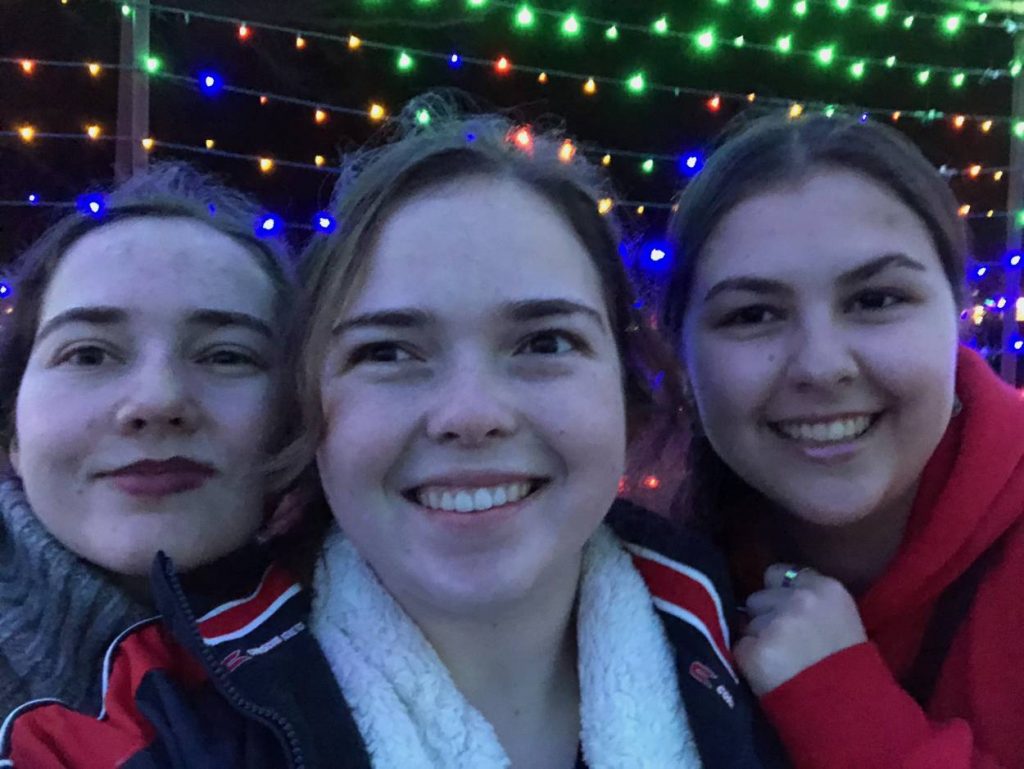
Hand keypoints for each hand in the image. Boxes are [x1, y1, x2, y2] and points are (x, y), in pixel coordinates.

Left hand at [734, 564, 867, 695]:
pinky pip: (738, 648)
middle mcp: (800, 599)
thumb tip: (768, 596)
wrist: (848, 713)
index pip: (777, 573)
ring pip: (746, 623)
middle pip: (757, 597)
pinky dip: (747, 661)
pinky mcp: (756, 650)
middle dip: (764, 617)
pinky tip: (769, 674)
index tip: (784, 612)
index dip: (776, 594)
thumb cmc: (846, 667)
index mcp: (826, 589)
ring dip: (756, 640)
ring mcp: (776, 624)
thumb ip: (808, 600)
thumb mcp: (839, 618)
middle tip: (786, 644)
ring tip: (782, 662)